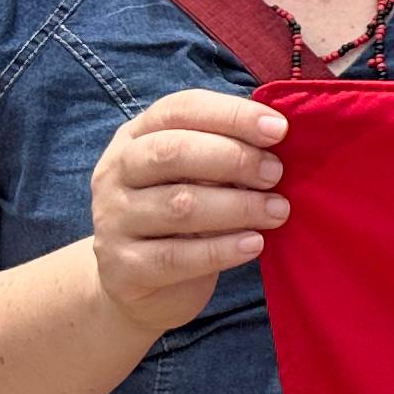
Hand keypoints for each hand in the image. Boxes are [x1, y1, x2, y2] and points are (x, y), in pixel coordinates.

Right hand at [85, 90, 289, 336]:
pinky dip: (222, 249)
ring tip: (278, 211)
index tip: (279, 128)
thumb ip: (225, 153)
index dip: (232, 115)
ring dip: (239, 206)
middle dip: (234, 158)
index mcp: (136, 137)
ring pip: (179, 205)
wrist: (135, 284)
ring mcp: (113, 220)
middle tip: (276, 173)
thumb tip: (278, 141)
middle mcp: (116, 172)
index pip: (180, 109)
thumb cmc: (181, 216)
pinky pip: (176, 257)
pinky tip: (254, 244)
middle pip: (172, 152)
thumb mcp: (195, 177)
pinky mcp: (123, 267)